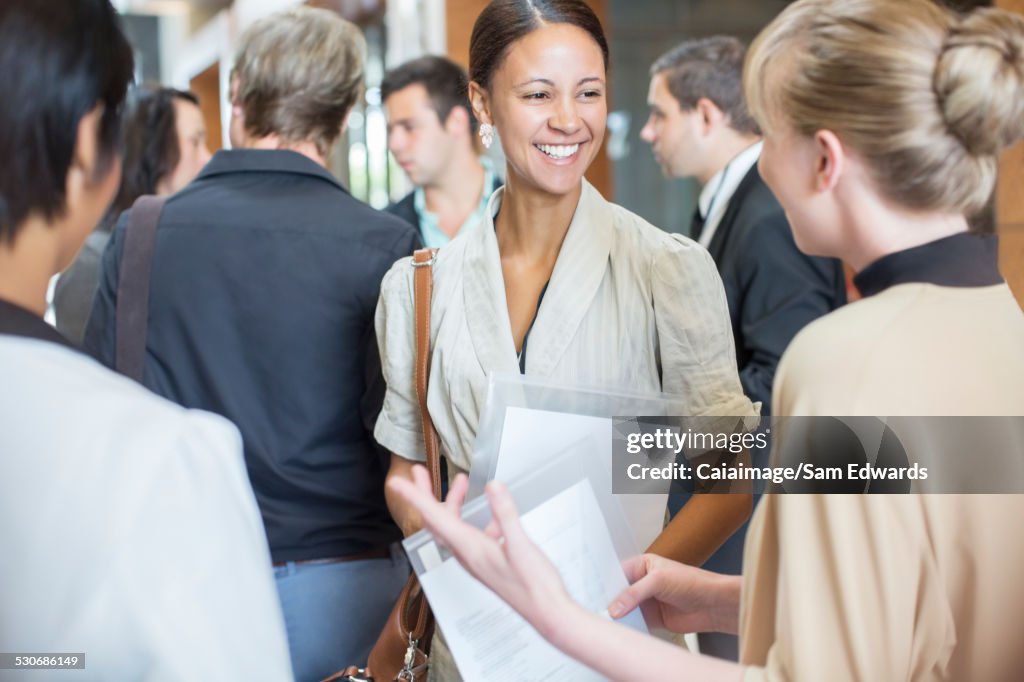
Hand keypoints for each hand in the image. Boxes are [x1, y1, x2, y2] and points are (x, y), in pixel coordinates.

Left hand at [387, 467, 575, 635]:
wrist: (546, 613)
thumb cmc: (534, 585)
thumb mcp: (521, 544)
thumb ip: (505, 513)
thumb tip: (493, 486)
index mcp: (470, 548)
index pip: (434, 518)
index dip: (414, 498)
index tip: (398, 483)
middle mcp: (467, 554)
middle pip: (437, 520)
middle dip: (426, 494)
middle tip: (418, 472)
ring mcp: (476, 558)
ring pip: (453, 526)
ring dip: (452, 502)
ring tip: (459, 481)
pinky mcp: (487, 561)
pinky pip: (471, 534)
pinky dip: (474, 517)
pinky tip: (492, 512)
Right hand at [608, 554, 739, 634]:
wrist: (713, 605)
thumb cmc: (692, 582)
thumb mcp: (659, 581)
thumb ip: (634, 593)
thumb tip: (615, 607)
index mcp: (642, 565)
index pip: (618, 573)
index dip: (605, 582)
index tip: (592, 591)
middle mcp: (643, 582)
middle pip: (619, 592)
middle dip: (609, 600)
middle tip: (596, 607)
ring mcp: (647, 601)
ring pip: (625, 608)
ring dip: (618, 615)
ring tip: (604, 620)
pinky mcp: (652, 618)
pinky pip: (635, 622)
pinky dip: (628, 626)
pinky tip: (620, 629)